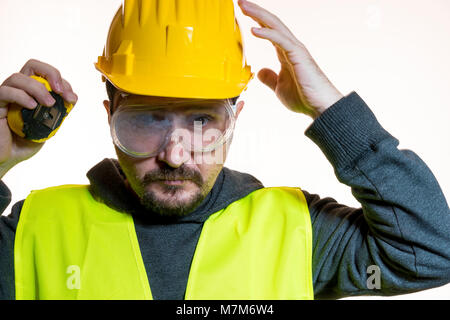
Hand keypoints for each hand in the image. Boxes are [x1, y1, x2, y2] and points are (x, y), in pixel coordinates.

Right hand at [0, 59, 77, 176]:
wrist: (7, 158)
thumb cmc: (25, 142)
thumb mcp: (48, 126)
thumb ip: (58, 111)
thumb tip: (72, 98)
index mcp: (31, 92)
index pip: (47, 75)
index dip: (62, 82)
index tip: (71, 98)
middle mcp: (18, 90)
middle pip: (32, 65)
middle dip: (51, 73)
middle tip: (61, 91)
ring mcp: (5, 97)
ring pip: (18, 77)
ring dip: (38, 88)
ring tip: (49, 104)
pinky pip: (5, 92)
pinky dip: (21, 96)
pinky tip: (32, 106)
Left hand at [238, 0, 343, 118]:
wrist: (321, 107)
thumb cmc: (304, 98)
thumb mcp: (279, 88)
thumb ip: (270, 78)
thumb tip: (260, 72)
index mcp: (286, 53)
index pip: (270, 31)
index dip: (257, 20)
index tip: (242, 12)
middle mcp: (291, 47)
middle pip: (272, 23)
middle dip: (256, 11)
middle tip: (240, 2)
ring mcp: (296, 50)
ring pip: (275, 27)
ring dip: (259, 15)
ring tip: (244, 6)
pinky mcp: (298, 56)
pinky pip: (280, 41)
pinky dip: (267, 33)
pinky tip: (254, 29)